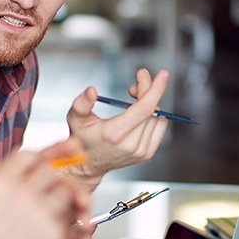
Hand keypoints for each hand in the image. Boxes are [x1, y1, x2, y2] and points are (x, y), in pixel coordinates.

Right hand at [0, 138, 91, 238]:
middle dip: (59, 175)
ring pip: (66, 193)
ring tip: (60, 210)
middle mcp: (21, 193)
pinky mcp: (52, 236)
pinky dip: (72, 226)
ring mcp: (39, 213)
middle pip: (51, 171)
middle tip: (65, 180)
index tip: (70, 146)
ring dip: (65, 200)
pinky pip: (72, 222)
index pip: (31, 155)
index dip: (53, 149)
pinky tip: (67, 232)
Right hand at [64, 69, 170, 185]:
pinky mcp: (147, 154)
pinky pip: (159, 126)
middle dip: (147, 89)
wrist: (89, 164)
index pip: (144, 109)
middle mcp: (131, 144)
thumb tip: (92, 90)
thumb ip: (81, 103)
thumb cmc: (82, 139)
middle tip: (138, 80)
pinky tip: (140, 112)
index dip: (155, 89)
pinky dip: (153, 114)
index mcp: (115, 134)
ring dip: (149, 101)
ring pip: (157, 116)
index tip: (162, 74)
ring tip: (133, 97)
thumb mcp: (75, 118)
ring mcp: (141, 151)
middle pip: (151, 109)